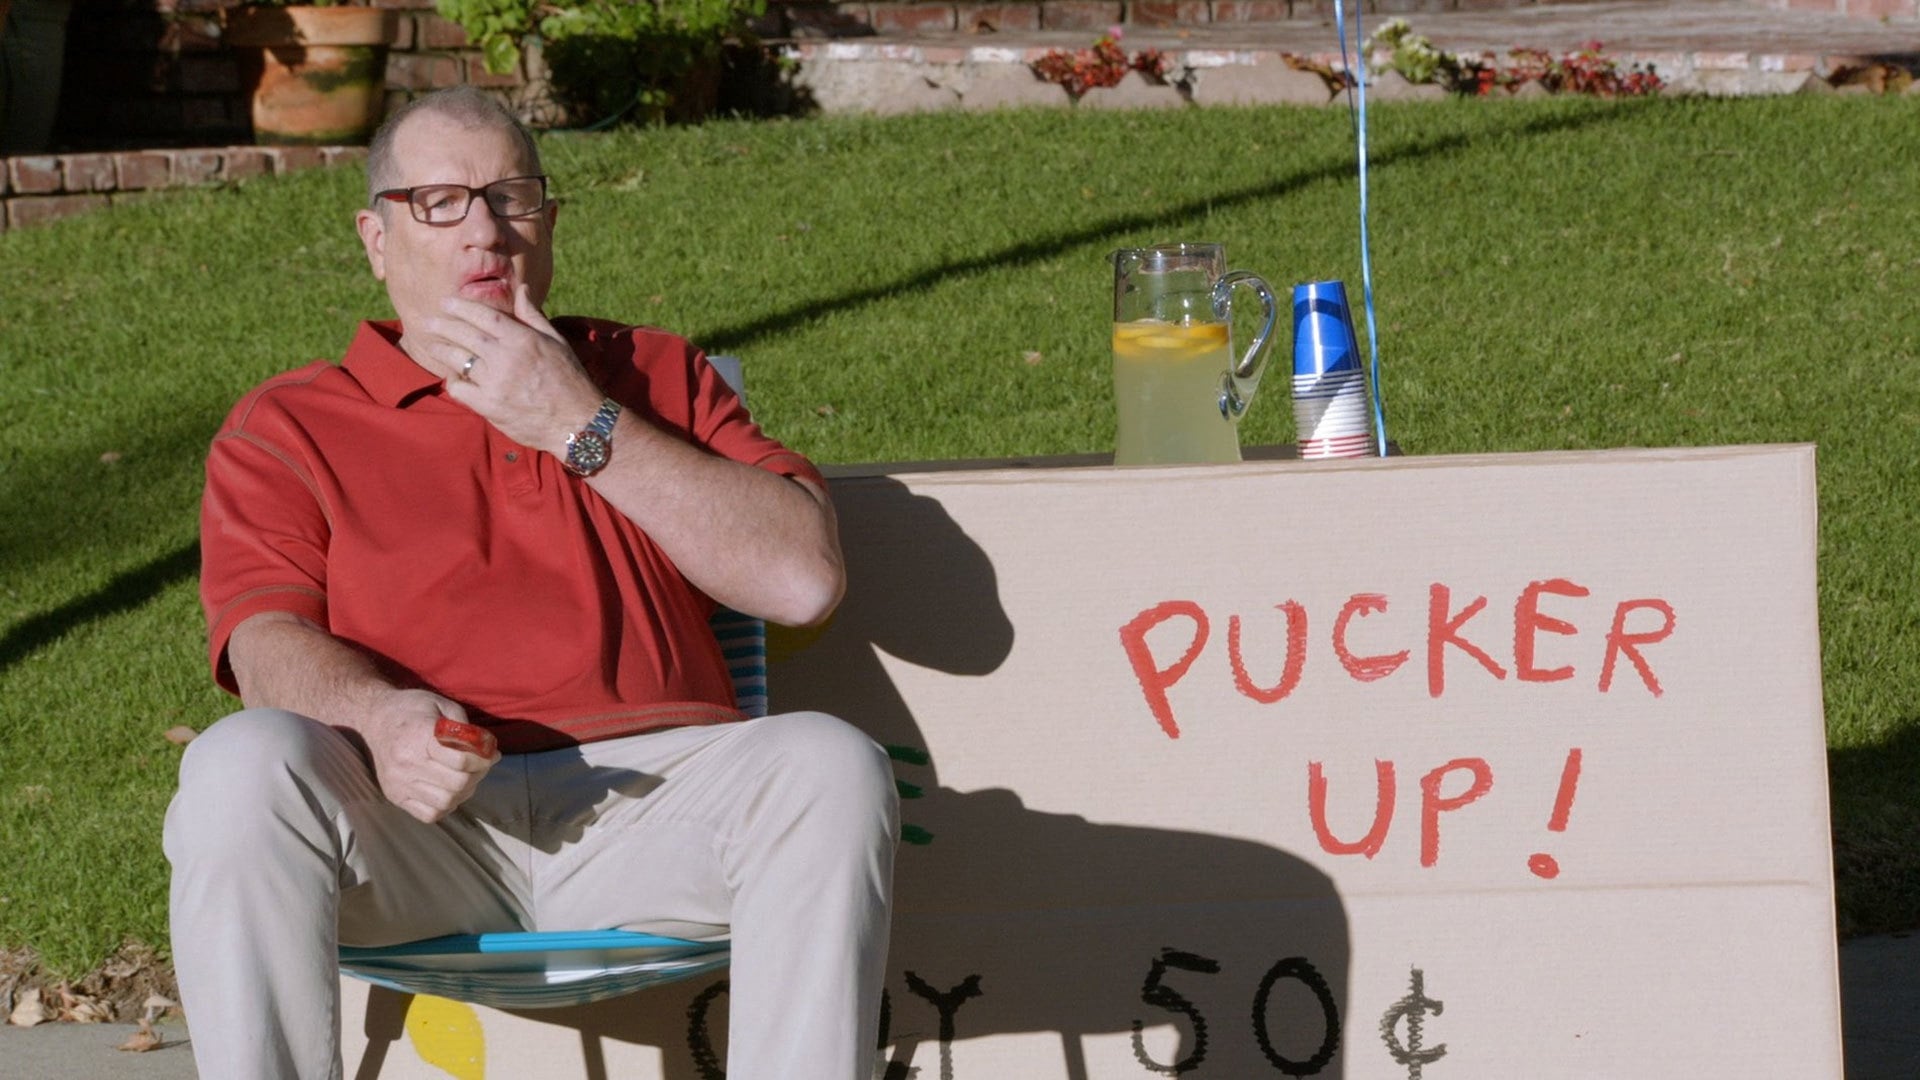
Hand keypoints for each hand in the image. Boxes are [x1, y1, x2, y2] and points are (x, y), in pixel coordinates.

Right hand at [360, 688, 497, 823]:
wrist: (373, 718)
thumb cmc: (411, 709)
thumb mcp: (441, 704)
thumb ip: (465, 727)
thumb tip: (488, 750)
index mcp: (420, 738)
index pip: (462, 761)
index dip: (483, 759)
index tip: (490, 753)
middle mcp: (407, 764)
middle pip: (457, 784)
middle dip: (478, 775)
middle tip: (481, 765)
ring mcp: (399, 784)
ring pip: (446, 802)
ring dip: (464, 792)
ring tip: (466, 778)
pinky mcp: (395, 796)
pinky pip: (429, 814)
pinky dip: (446, 806)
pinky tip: (448, 790)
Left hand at [405, 284, 603, 457]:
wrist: (577, 422)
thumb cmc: (570, 380)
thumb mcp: (556, 342)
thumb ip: (533, 315)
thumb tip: (522, 288)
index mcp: (523, 339)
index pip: (484, 316)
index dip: (461, 307)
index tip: (446, 302)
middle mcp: (506, 357)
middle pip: (464, 335)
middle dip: (443, 325)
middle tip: (429, 321)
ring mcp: (495, 382)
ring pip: (458, 360)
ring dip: (441, 350)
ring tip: (433, 344)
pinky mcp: (489, 406)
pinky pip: (460, 389)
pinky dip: (453, 381)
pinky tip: (454, 377)